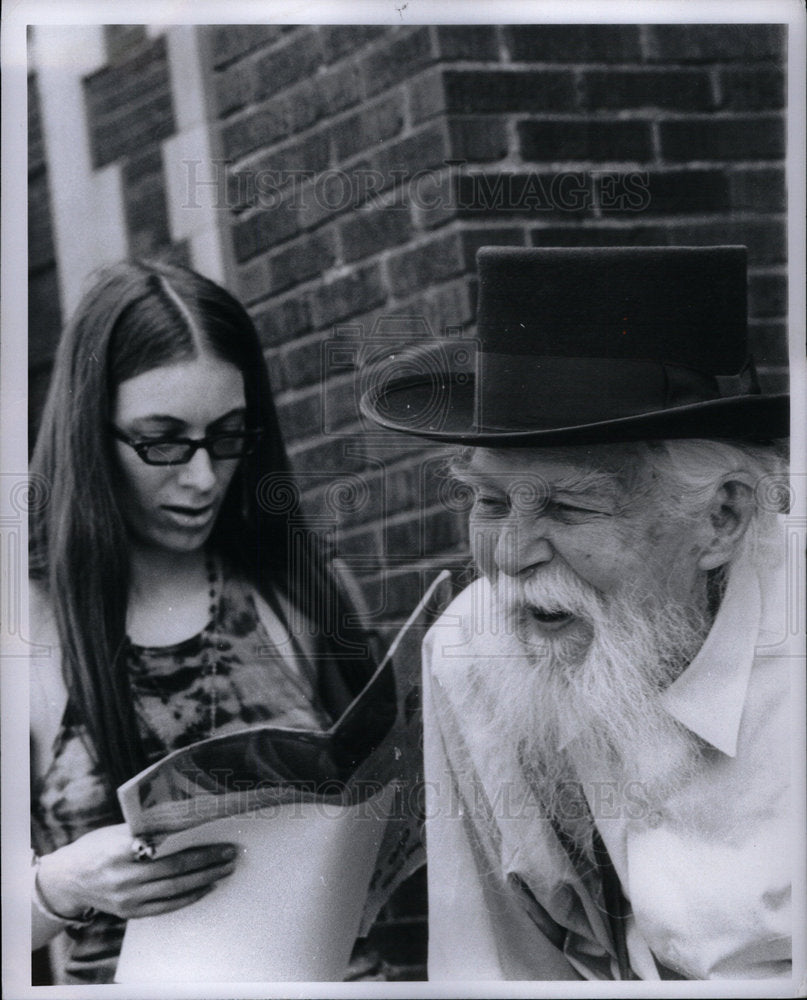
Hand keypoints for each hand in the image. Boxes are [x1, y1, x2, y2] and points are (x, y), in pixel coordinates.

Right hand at [36, 823, 236, 919]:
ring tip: (226, 870)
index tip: (220, 837)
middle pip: (177, 870)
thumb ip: (148, 829)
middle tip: (231, 854)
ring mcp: (128, 898)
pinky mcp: (130, 913)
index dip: (198, 844)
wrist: (68, 879)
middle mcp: (125, 876)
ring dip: (206, 880)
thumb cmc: (97, 847)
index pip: (169, 847)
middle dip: (209, 862)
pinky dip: (189, 897)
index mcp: (122, 849)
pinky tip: (206, 887)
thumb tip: (188, 820)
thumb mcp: (118, 830)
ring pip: (175, 890)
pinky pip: (166, 907)